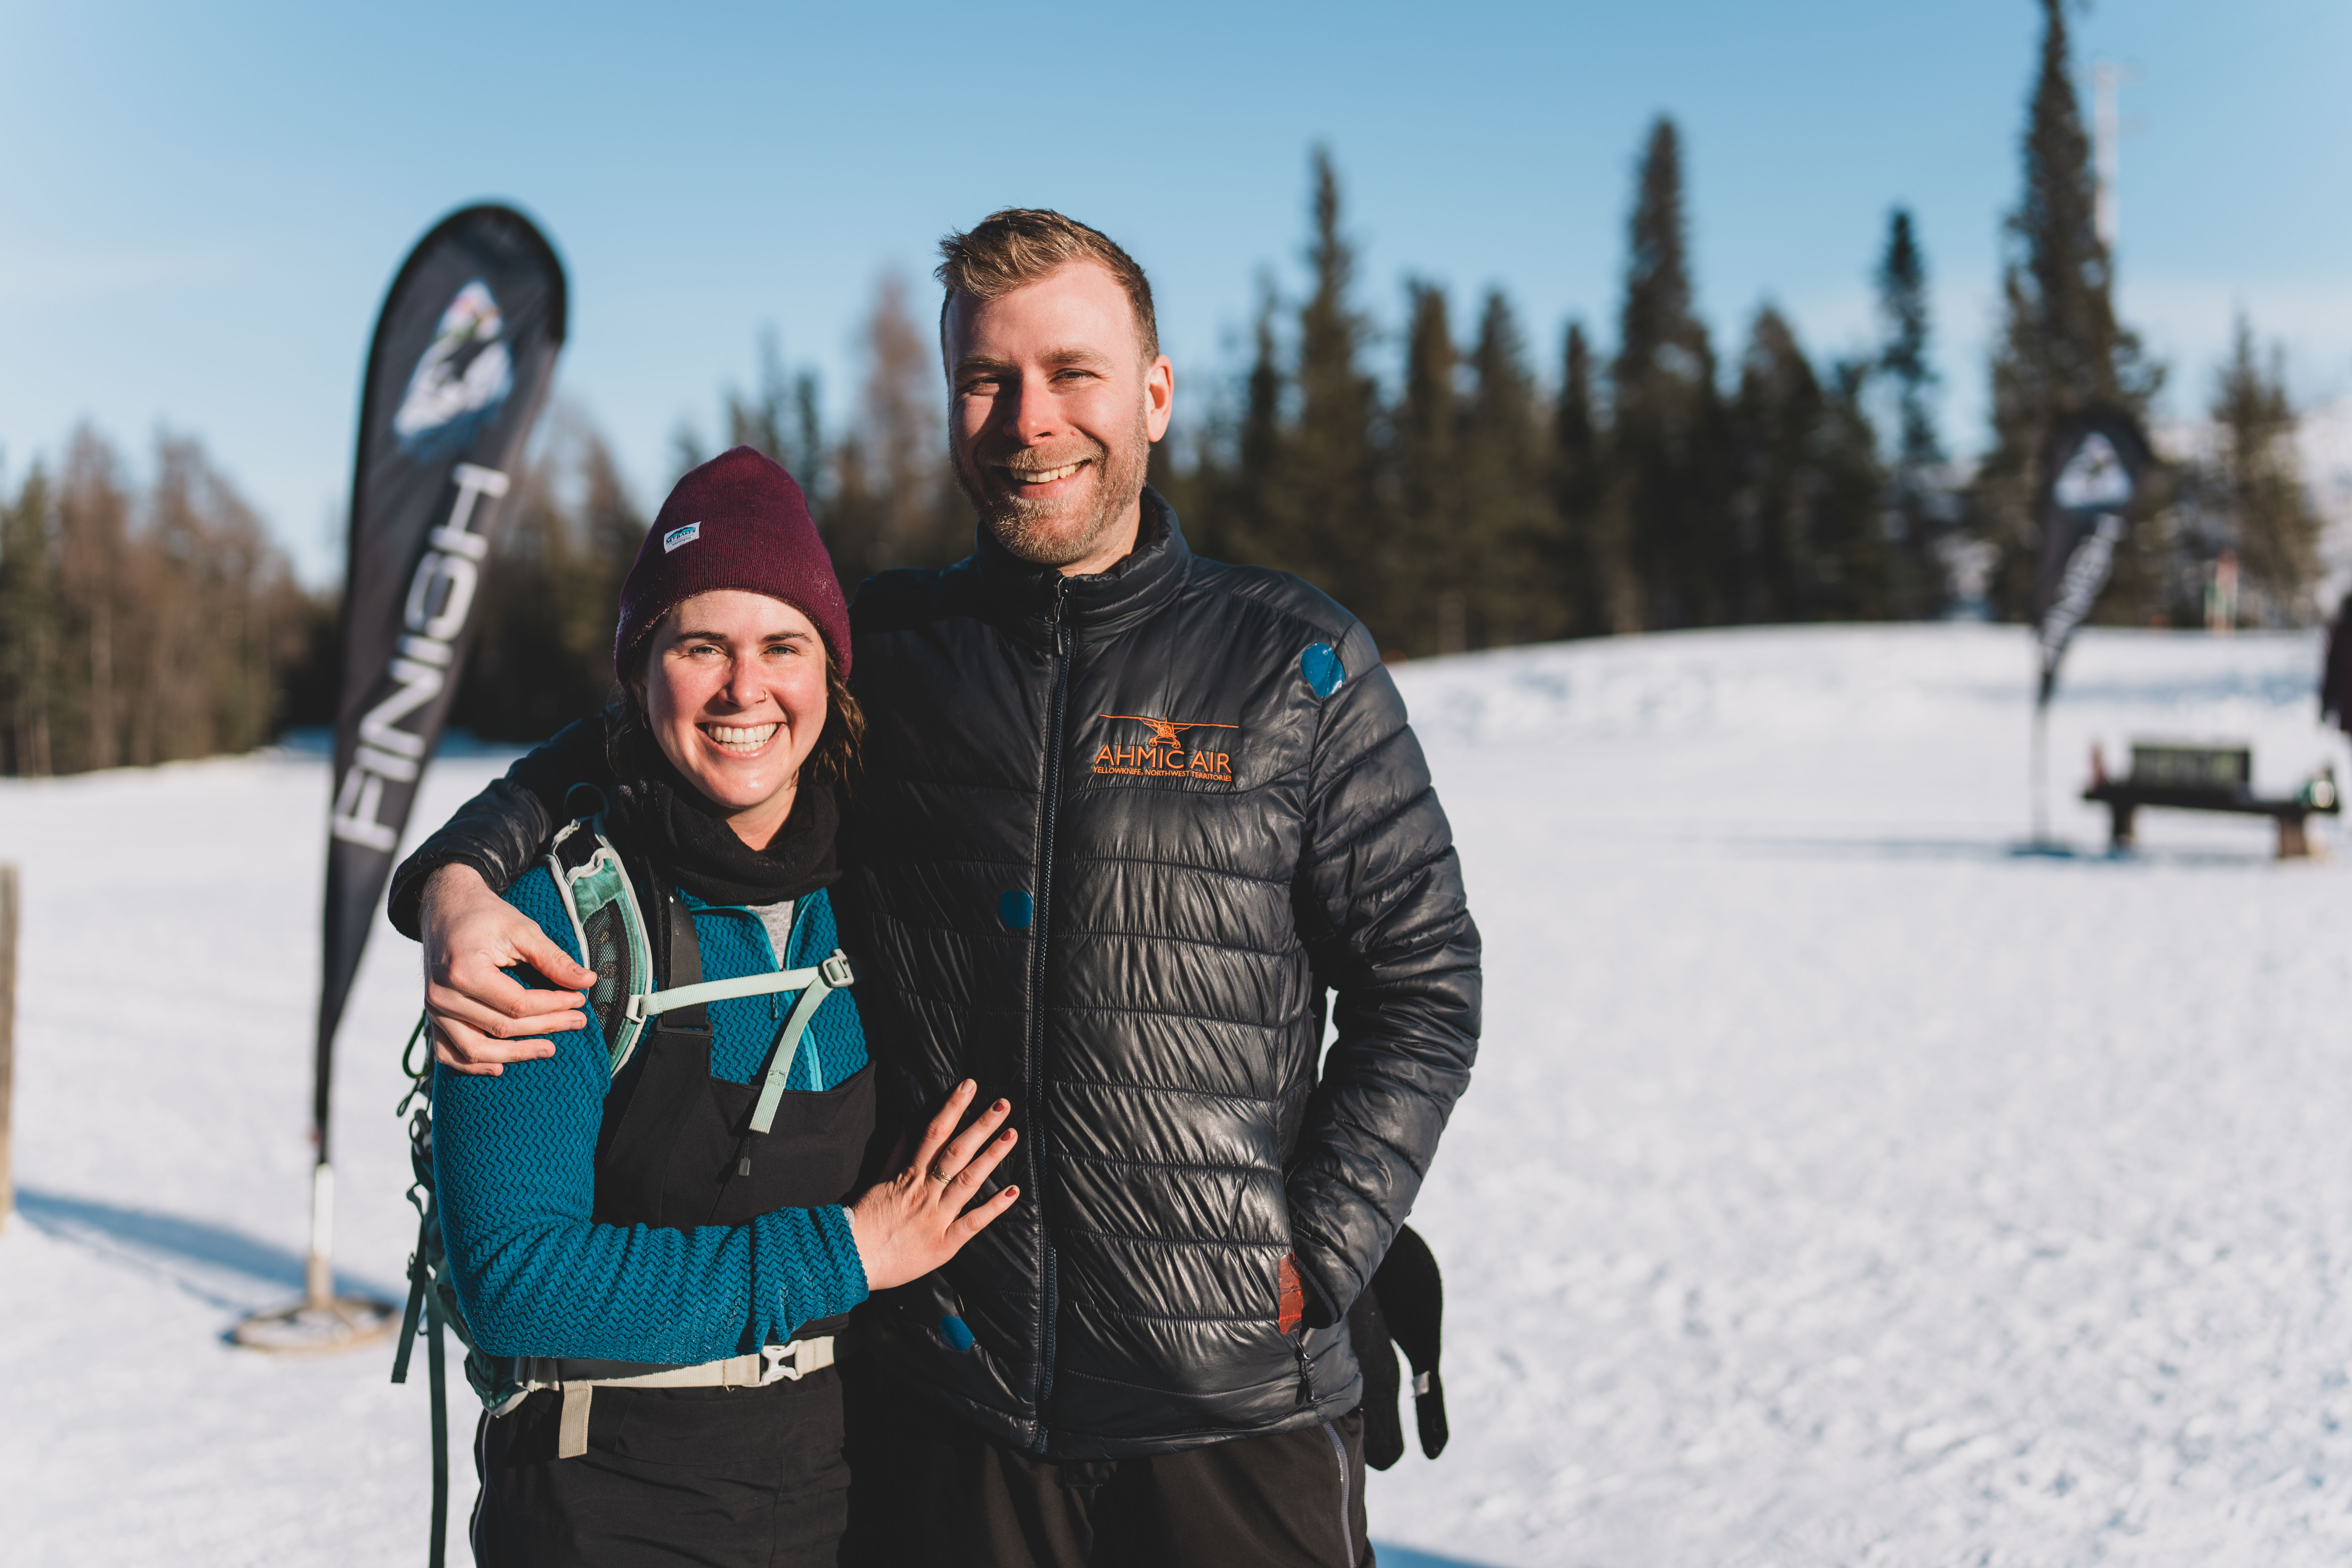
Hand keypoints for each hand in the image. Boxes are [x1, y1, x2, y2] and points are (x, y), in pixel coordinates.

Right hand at [422, 862, 596, 1075]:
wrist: (447, 909)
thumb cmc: (486, 917)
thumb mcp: (522, 930)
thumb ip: (553, 959)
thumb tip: (587, 981)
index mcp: (464, 971)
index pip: (518, 1005)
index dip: (554, 1006)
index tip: (580, 1000)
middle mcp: (443, 995)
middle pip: (501, 1028)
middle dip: (545, 1028)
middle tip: (578, 1022)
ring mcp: (433, 1010)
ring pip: (475, 1050)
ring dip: (515, 1054)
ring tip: (549, 1049)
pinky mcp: (431, 1017)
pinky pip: (448, 1053)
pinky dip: (472, 1065)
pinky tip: (499, 1067)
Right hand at [845, 1081, 1020, 1291]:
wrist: (851, 1259)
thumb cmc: (864, 1220)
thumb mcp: (878, 1181)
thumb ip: (896, 1155)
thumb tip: (909, 1127)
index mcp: (909, 1175)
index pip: (934, 1132)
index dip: (953, 1107)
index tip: (969, 1086)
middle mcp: (925, 1191)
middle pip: (956, 1151)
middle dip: (980, 1126)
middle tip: (1003, 1104)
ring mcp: (936, 1216)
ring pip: (968, 1181)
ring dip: (992, 1156)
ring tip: (1011, 1135)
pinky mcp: (944, 1243)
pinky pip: (973, 1222)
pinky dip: (994, 1207)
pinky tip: (1014, 1191)